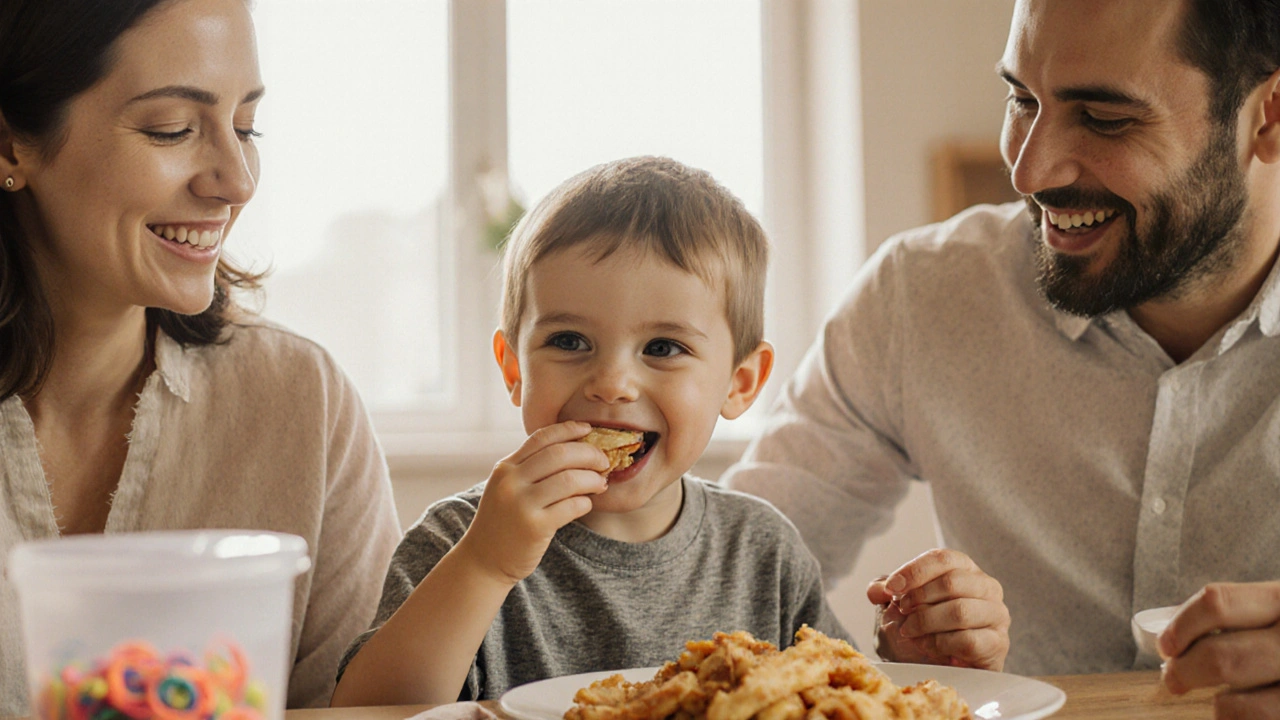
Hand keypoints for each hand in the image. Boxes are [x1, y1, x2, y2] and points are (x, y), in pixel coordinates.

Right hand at [455, 421, 608, 584]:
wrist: (483, 560)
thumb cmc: (502, 522)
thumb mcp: (506, 488)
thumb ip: (529, 469)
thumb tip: (573, 450)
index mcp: (505, 468)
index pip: (541, 437)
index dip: (569, 429)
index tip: (588, 429)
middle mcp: (511, 482)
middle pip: (559, 454)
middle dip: (589, 454)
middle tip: (603, 461)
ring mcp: (522, 504)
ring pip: (569, 479)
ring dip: (592, 479)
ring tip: (601, 483)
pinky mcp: (535, 527)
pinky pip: (571, 506)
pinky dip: (585, 502)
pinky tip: (587, 503)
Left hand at [866, 548, 1009, 670]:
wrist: (938, 668)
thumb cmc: (923, 629)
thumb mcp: (898, 605)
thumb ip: (886, 591)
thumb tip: (877, 589)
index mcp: (964, 569)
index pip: (943, 559)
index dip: (914, 571)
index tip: (891, 588)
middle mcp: (986, 587)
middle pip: (952, 583)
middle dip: (919, 598)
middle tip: (903, 611)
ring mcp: (996, 615)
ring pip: (960, 611)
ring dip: (926, 622)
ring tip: (910, 631)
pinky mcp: (997, 644)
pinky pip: (967, 640)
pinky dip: (940, 644)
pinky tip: (927, 646)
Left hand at [1159, 581, 1279, 718]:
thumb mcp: (1279, 608)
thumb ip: (1239, 616)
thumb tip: (1173, 636)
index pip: (1218, 604)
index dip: (1182, 626)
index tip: (1167, 644)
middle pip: (1221, 659)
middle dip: (1185, 672)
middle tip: (1175, 677)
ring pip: (1236, 707)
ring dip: (1218, 706)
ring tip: (1220, 701)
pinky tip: (1248, 711)